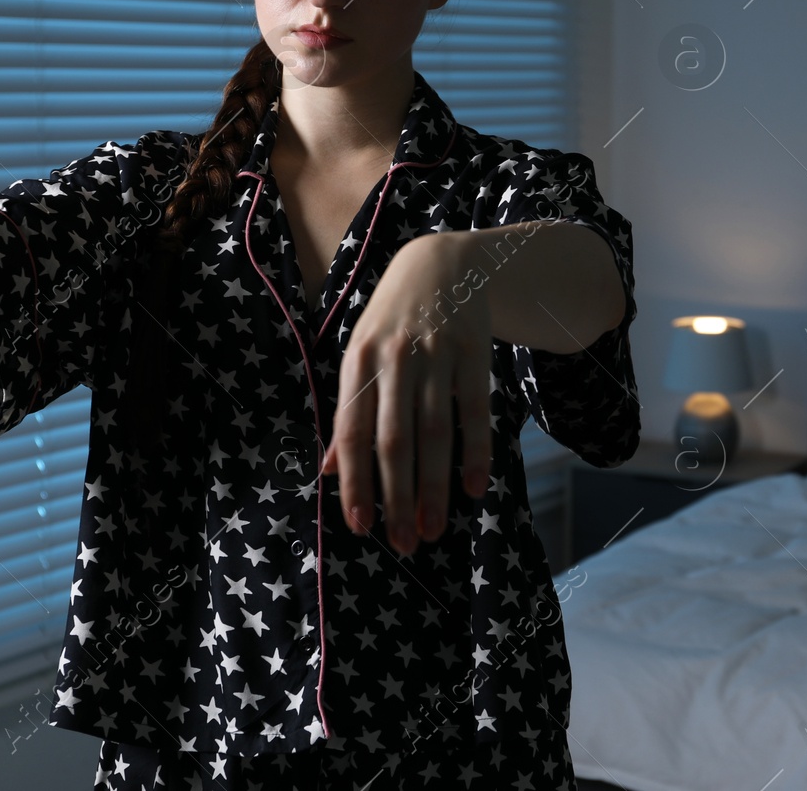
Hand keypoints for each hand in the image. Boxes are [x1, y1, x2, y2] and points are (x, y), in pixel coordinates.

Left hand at [319, 233, 492, 555]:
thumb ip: (348, 411)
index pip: (352, 430)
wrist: (442, 263)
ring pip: (434, 432)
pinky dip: (475, 453)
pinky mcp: (474, 353)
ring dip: (434, 486)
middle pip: (394, 439)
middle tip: (403, 543)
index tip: (359, 527)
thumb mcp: (360, 355)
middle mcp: (394, 357)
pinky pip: (475, 412)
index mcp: (358, 360)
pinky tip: (473, 489)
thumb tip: (330, 471)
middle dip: (396, 497)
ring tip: (433, 529)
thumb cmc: (392, 322)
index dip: (355, 481)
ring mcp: (437, 354)